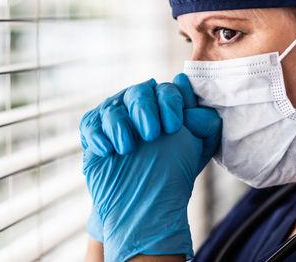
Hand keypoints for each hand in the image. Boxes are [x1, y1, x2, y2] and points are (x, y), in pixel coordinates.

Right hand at [81, 74, 221, 260]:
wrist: (143, 204)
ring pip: (113, 108)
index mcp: (164, 103)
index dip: (171, 104)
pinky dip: (97, 135)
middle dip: (145, 110)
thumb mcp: (199, 148)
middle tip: (151, 134)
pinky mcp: (94, 131)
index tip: (174, 126)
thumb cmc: (174, 172)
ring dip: (119, 126)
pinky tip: (106, 150)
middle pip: (138, 93)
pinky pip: (91, 124)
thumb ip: (204, 122)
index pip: (166, 91)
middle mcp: (138, 104)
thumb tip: (196, 104)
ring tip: (126, 148)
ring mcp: (114, 116)